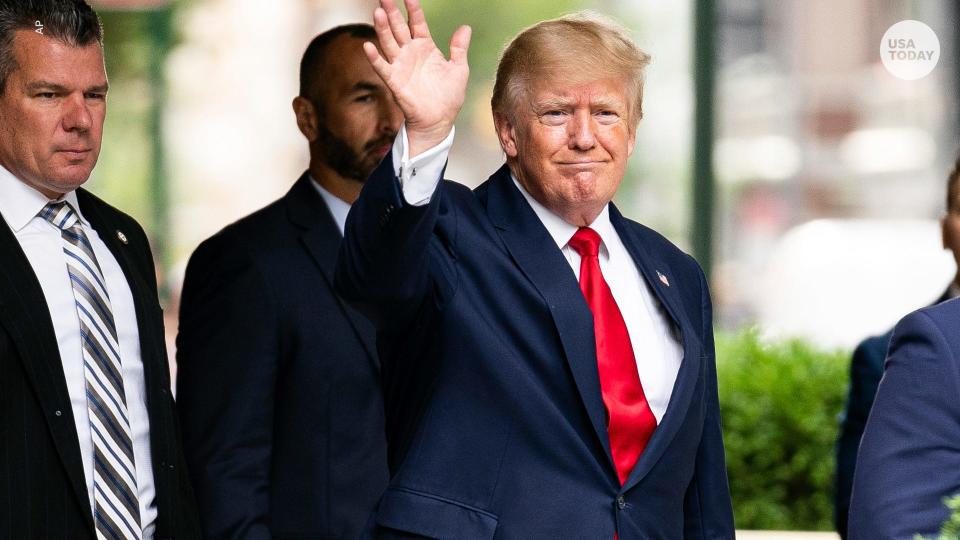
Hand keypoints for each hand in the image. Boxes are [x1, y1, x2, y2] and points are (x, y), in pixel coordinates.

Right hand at [365, 0, 470, 156]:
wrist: (440, 121)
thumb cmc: (449, 96)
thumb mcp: (459, 69)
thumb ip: (459, 48)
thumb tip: (465, 27)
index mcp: (425, 47)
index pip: (417, 22)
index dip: (414, 9)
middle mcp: (410, 53)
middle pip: (399, 28)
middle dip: (392, 12)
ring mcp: (401, 66)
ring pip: (389, 43)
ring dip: (382, 28)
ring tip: (377, 13)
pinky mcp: (394, 81)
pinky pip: (382, 67)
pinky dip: (374, 58)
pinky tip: (368, 45)